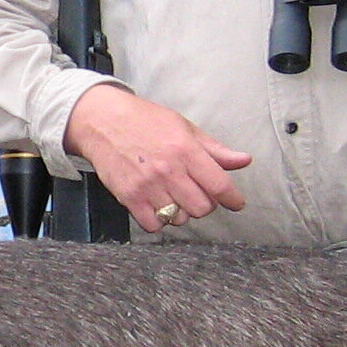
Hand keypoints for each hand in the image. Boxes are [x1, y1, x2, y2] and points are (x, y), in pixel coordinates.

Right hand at [63, 85, 250, 226]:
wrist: (103, 121)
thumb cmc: (145, 121)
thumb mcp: (184, 128)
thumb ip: (215, 150)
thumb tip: (244, 160)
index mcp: (186, 150)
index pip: (219, 185)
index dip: (233, 199)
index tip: (235, 202)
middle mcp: (169, 170)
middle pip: (202, 208)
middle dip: (204, 203)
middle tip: (196, 194)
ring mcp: (147, 185)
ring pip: (179, 218)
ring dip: (180, 212)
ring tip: (172, 196)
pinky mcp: (129, 197)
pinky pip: (153, 225)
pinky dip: (159, 220)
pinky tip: (156, 205)